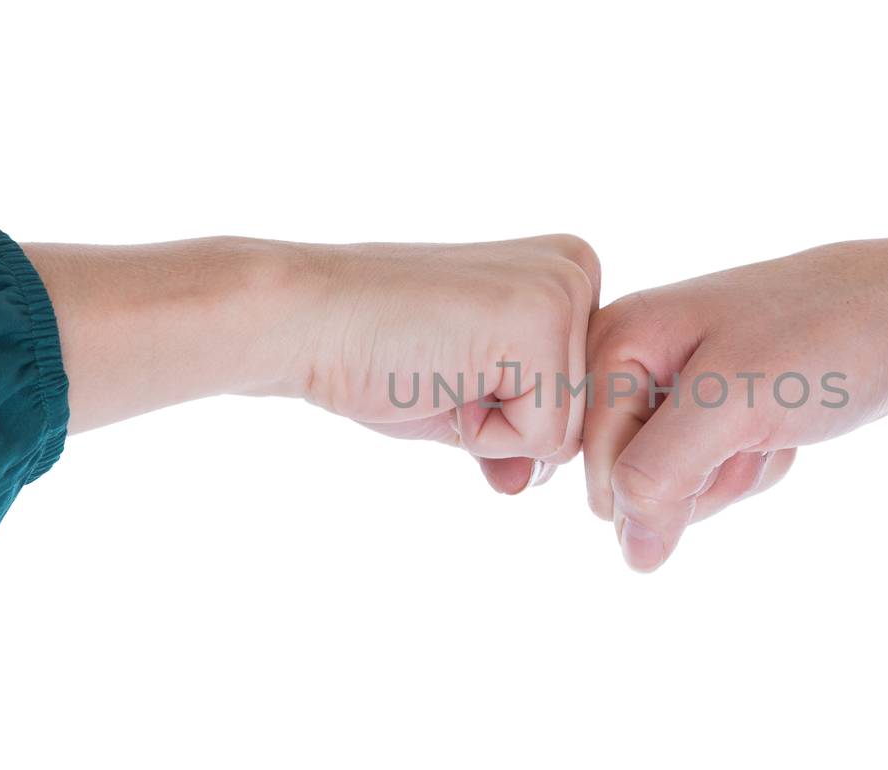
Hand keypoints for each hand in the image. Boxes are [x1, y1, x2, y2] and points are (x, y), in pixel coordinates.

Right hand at [298, 235, 600, 492]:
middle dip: (505, 423)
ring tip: (439, 367)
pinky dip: (483, 434)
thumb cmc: (376, 353)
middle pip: (582, 417)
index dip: (510, 410)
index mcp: (569, 274)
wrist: (304, 320)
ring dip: (493, 429)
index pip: (583, 398)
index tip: (452, 359)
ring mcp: (563, 292)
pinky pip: (541, 439)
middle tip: (439, 365)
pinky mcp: (542, 323)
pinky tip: (440, 375)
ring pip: (566, 433)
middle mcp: (579, 271)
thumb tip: (533, 482)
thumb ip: (518, 430)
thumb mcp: (468, 394)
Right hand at [583, 242, 887, 570]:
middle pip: (635, 484)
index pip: (602, 470)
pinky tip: (784, 425)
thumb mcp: (733, 405)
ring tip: (773, 421)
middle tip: (753, 427)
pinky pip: (714, 474)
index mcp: (616, 340)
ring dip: (734, 473)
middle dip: (701, 477)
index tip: (723, 432)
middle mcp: (633, 361)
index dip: (666, 477)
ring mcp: (674, 386)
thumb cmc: (823, 338)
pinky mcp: (714, 408)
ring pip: (677, 487)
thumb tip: (632, 554)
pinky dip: (756, 463)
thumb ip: (660, 475)